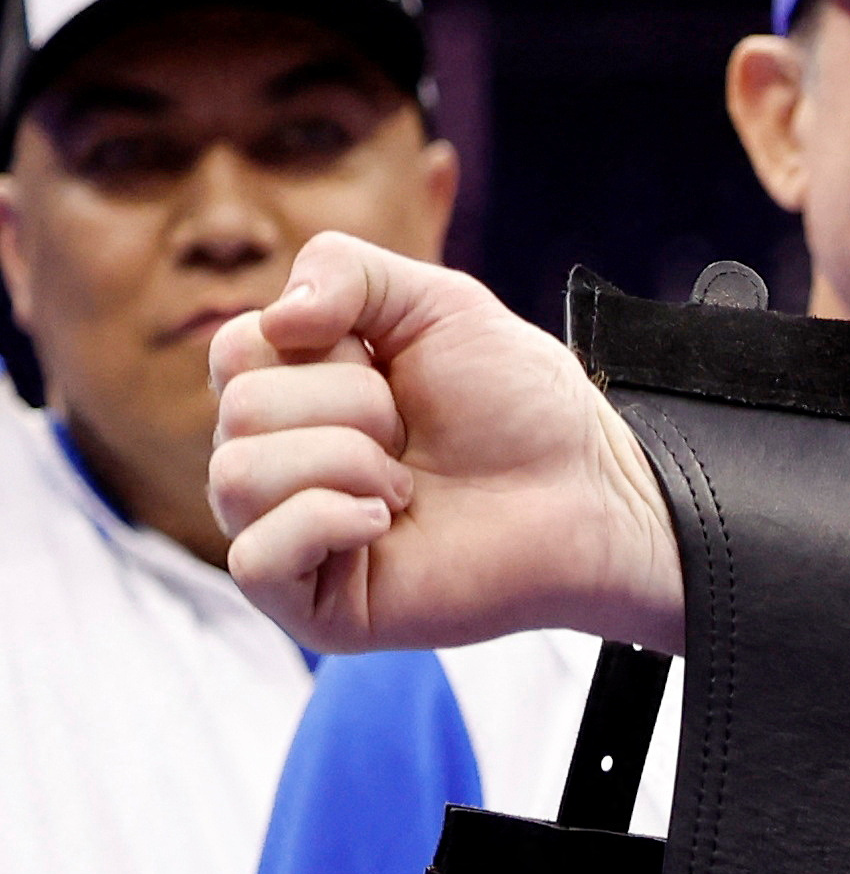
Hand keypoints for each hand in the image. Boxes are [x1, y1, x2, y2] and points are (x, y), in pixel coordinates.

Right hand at [207, 235, 683, 654]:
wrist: (590, 489)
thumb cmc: (520, 405)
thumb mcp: (440, 304)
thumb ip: (346, 269)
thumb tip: (275, 320)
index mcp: (290, 394)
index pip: (235, 350)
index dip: (325, 348)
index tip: (392, 372)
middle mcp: (274, 462)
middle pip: (240, 409)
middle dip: (352, 407)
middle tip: (413, 436)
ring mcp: (287, 535)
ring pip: (235, 477)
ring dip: (346, 463)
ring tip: (408, 484)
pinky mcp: (309, 604)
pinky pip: (254, 559)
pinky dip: (323, 525)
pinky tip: (385, 524)